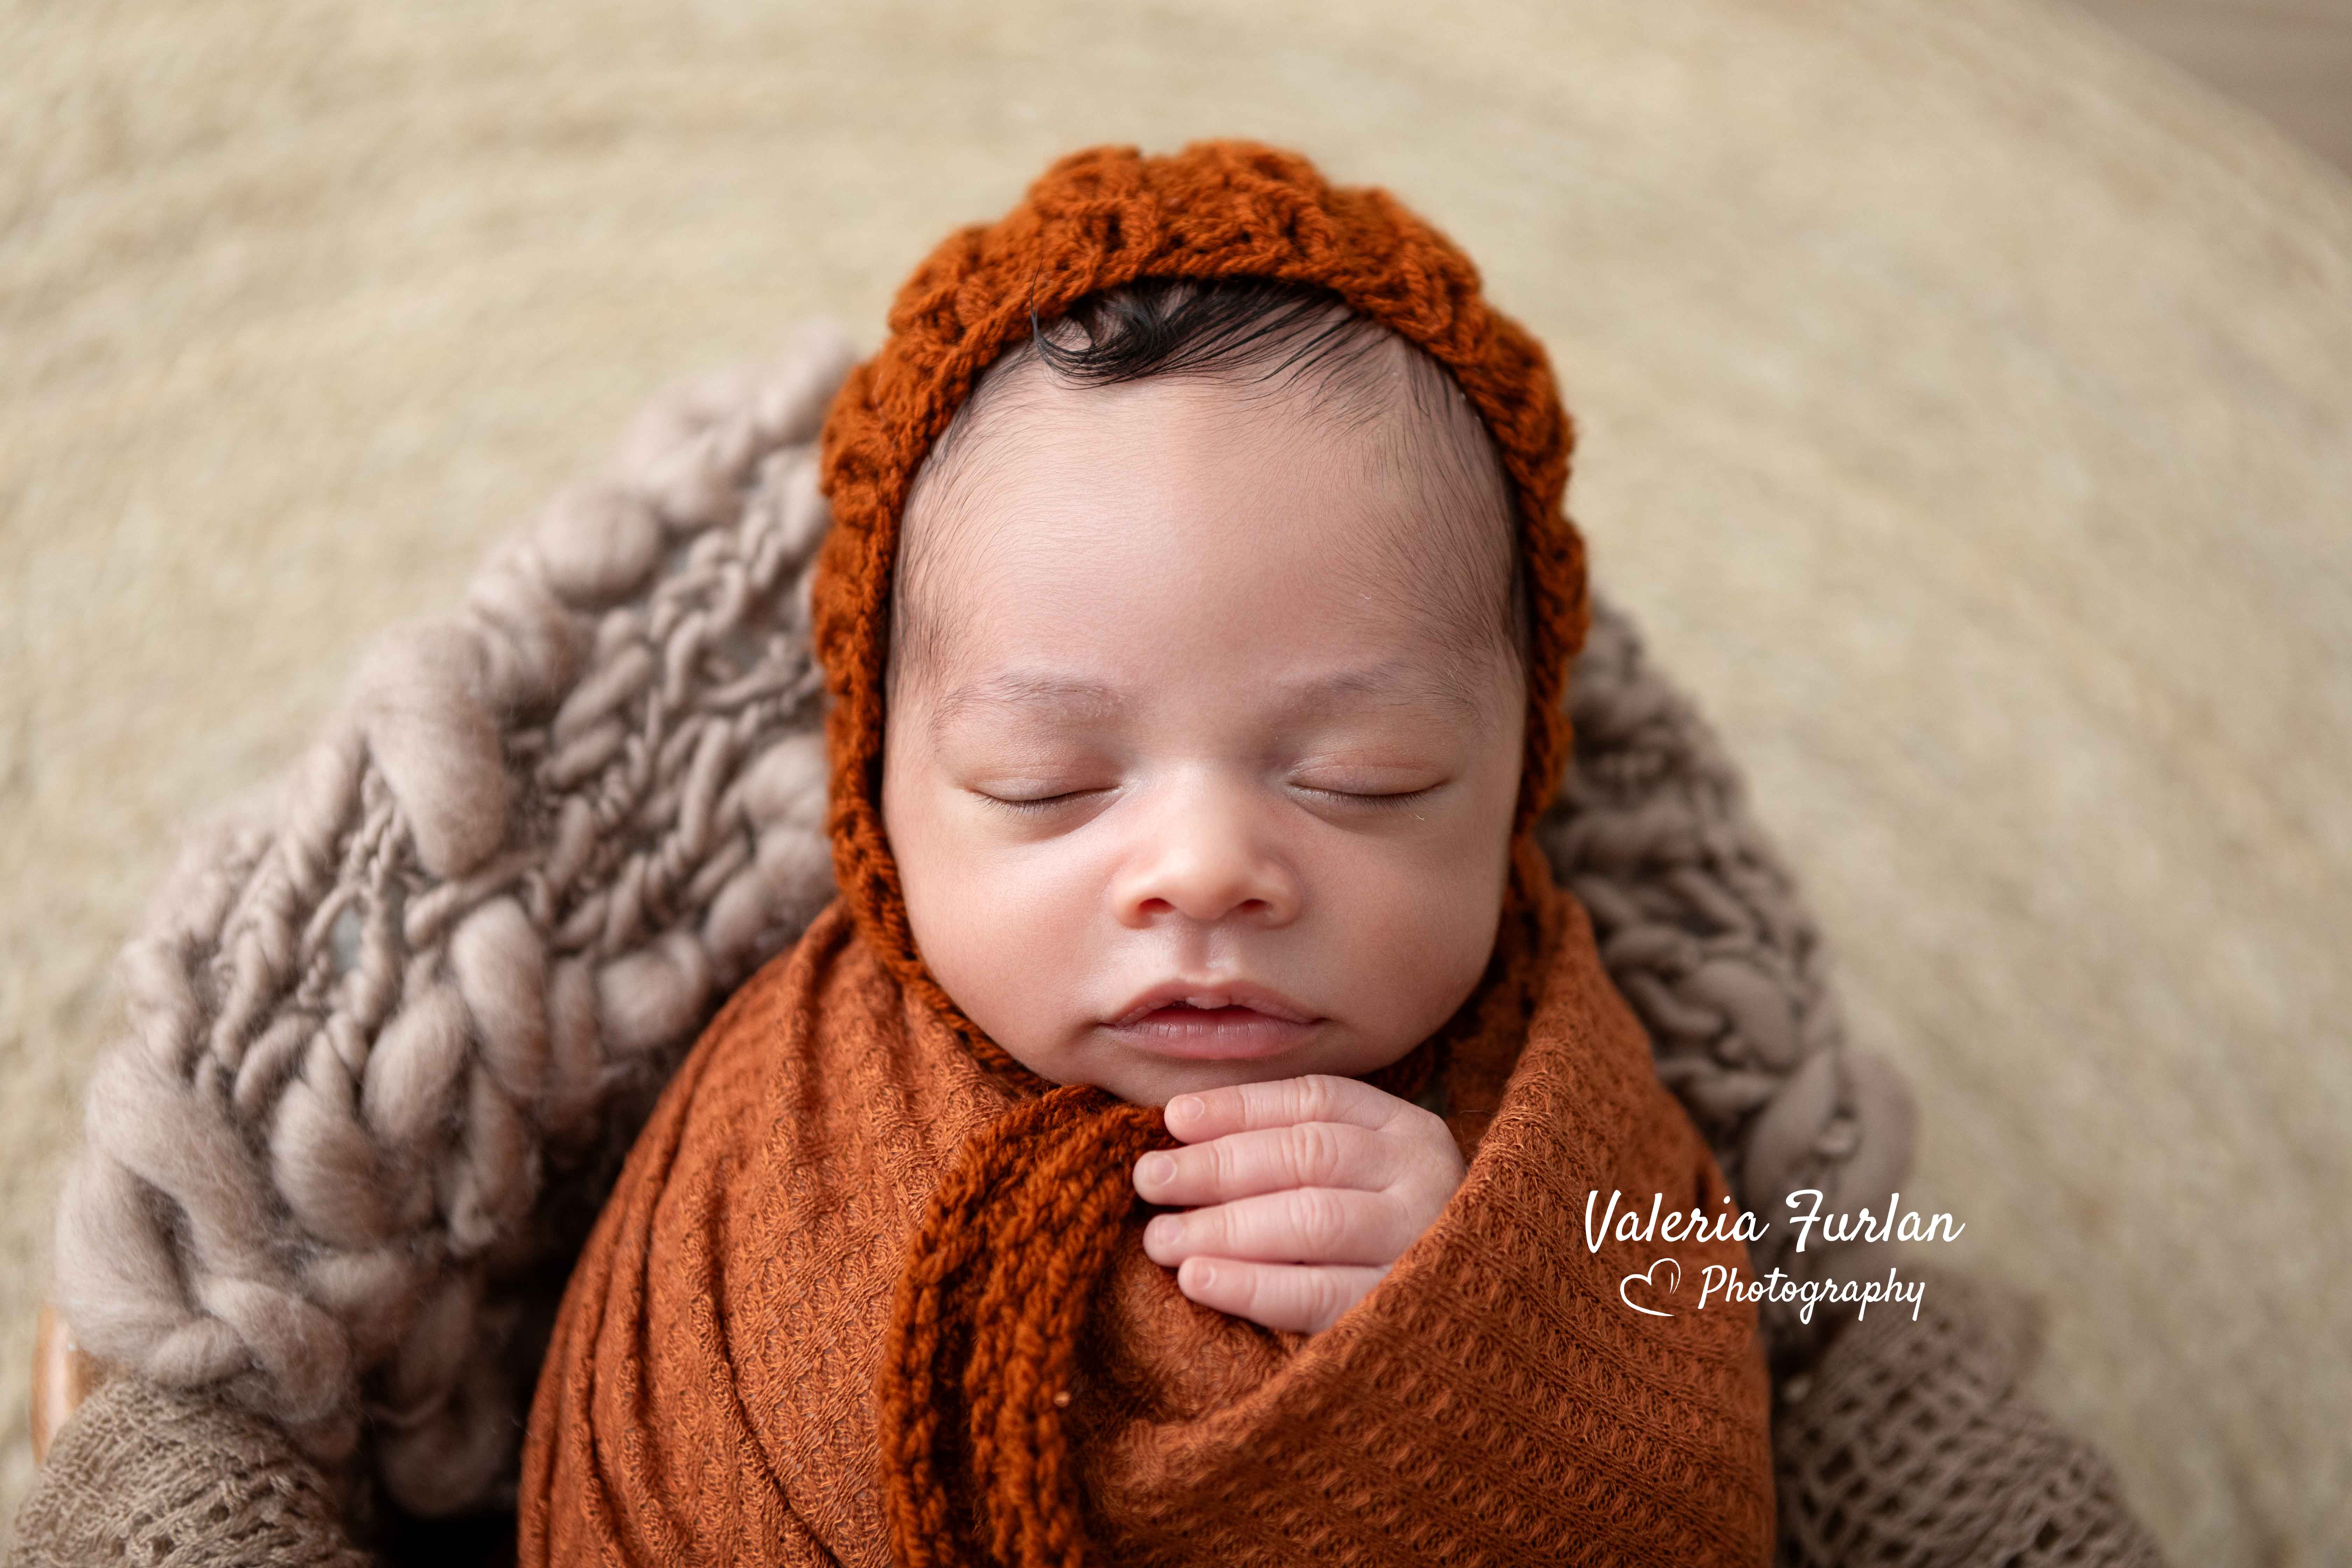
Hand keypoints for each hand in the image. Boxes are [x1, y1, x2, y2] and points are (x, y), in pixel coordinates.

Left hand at [1131, 1073, 1466, 1333]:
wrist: (1474, 1327)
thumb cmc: (1381, 1243)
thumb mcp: (1356, 1179)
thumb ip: (1290, 1150)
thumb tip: (1183, 1129)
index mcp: (1408, 1131)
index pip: (1316, 1101)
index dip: (1239, 1106)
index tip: (1173, 1117)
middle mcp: (1423, 1177)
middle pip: (1308, 1155)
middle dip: (1218, 1166)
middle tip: (1150, 1179)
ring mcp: (1421, 1243)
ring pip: (1311, 1219)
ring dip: (1224, 1226)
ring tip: (1160, 1238)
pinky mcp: (1405, 1313)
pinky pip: (1319, 1293)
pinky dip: (1251, 1285)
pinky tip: (1198, 1280)